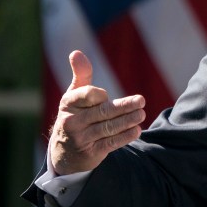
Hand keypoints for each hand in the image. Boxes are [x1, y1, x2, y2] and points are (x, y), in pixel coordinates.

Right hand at [49, 50, 146, 174]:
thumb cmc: (75, 115)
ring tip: (142, 114)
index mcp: (68, 104)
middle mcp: (72, 122)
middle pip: (102, 112)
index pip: (85, 96)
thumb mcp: (74, 95)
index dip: (97, 95)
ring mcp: (81, 139)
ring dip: (127, 121)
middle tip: (141, 101)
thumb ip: (81, 74)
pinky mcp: (90, 153)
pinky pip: (110, 144)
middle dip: (123, 107)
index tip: (106, 95)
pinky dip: (124, 137)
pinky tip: (137, 130)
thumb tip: (76, 52)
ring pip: (108, 128)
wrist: (65, 153)